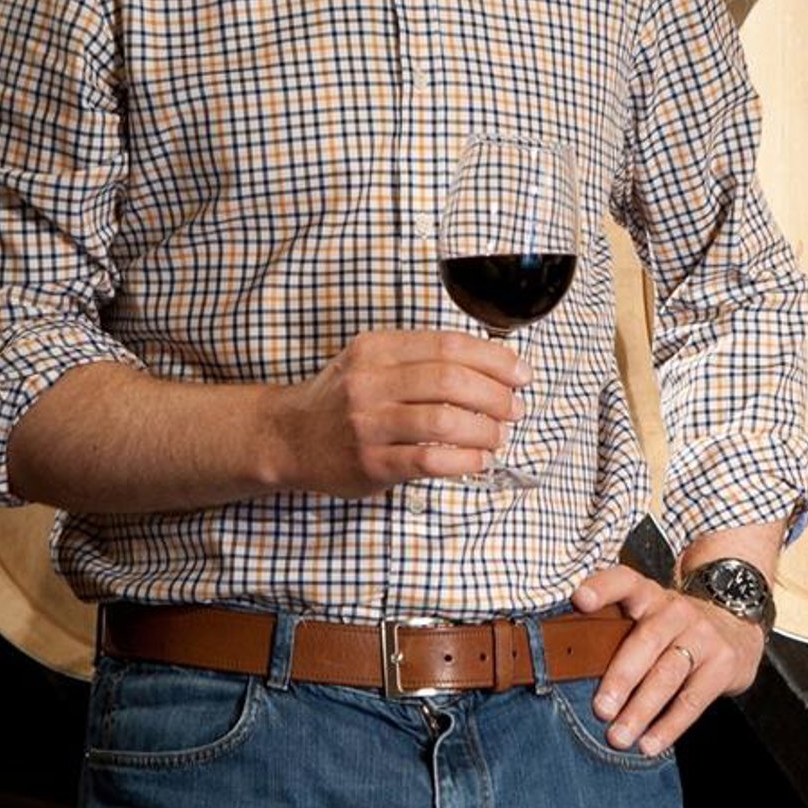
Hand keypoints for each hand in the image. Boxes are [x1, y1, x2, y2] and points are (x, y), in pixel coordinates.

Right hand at [274, 329, 528, 495]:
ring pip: (443, 419)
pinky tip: (478, 460)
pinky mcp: (369, 462)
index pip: (448, 345)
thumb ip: (419, 359)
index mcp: (377, 349)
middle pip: (451, 379)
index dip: (494, 358)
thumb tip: (489, 367)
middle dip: (495, 395)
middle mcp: (371, 381)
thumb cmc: (340, 401)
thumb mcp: (370, 362)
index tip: (520, 373)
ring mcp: (368, 423)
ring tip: (498, 436)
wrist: (286, 438)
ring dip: (484, 429)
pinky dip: (463, 459)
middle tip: (515, 408)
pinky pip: (428, 458)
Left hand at [571, 564, 767, 754]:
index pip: (624, 581)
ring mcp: (703, 636)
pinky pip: (693, 699)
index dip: (602, 588)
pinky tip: (650, 744)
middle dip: (621, 678)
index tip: (580, 600)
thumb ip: (616, 633)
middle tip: (600, 709)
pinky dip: (669, 726)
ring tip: (619, 737)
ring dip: (641, 709)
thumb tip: (570, 674)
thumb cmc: (673, 629)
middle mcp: (675, 611)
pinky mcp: (723, 664)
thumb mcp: (648, 617)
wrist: (736, 625)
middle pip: (646, 641)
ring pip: (668, 674)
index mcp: (649, 595)